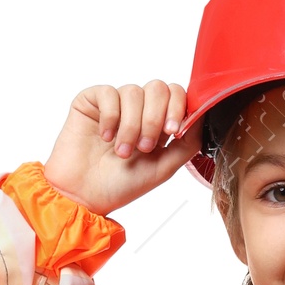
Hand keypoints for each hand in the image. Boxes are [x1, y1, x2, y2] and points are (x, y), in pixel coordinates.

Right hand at [43, 79, 200, 217]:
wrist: (83, 196)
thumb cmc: (120, 186)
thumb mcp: (163, 168)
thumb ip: (187, 144)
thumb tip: (201, 116)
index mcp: (157, 123)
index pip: (176, 95)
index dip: (178, 107)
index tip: (173, 132)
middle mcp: (138, 110)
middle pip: (158, 88)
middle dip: (154, 118)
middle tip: (144, 147)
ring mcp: (115, 103)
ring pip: (134, 92)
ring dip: (131, 126)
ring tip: (122, 152)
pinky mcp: (92, 100)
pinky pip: (109, 93)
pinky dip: (110, 117)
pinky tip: (104, 137)